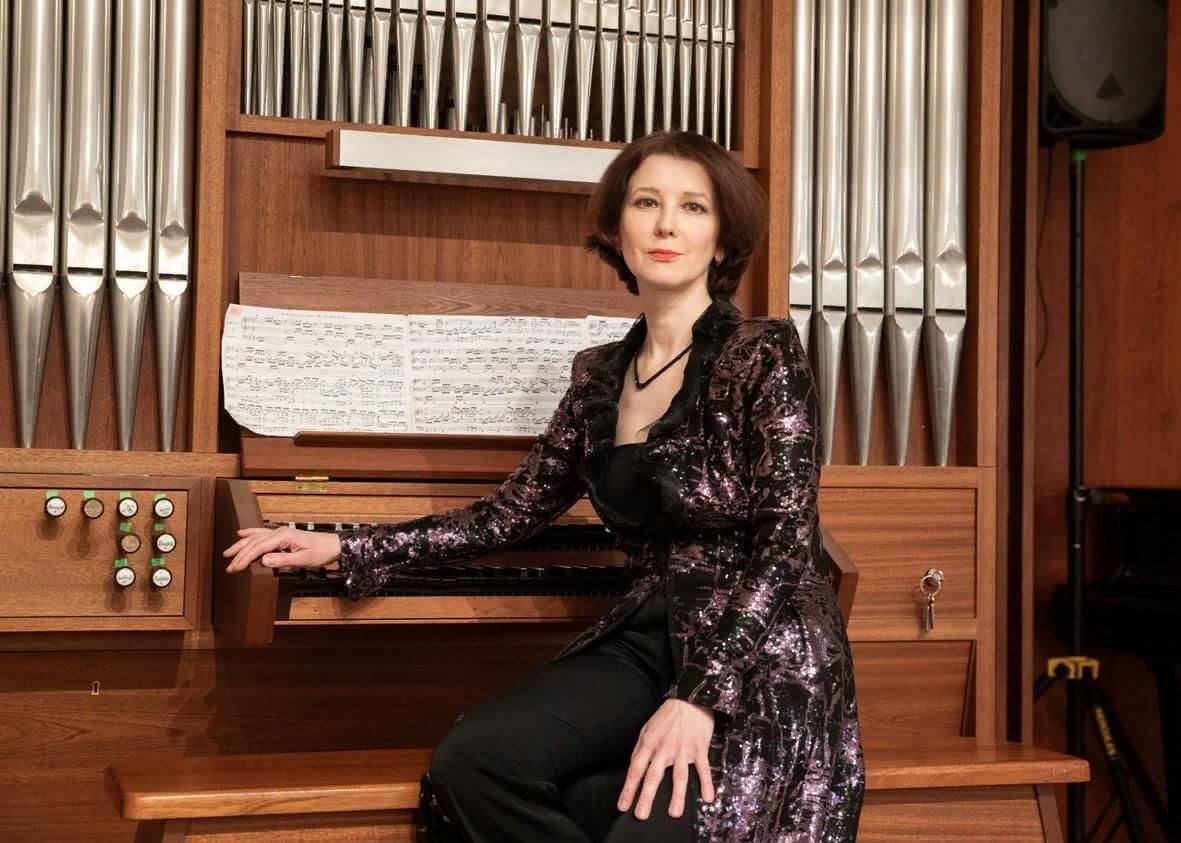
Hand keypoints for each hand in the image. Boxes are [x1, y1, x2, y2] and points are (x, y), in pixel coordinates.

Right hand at [222, 527, 341, 573]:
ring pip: (255, 537)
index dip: (245, 558)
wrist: (333, 545)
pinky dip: (250, 534)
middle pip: (254, 542)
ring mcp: (280, 533)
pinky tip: (241, 534)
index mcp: (283, 536)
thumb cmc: (321, 552)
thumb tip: (263, 561)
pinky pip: (262, 534)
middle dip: (239, 554)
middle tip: (228, 567)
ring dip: (241, 545)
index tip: (234, 568)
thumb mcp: (303, 559)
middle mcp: (279, 532)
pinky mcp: (282, 536)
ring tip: (228, 553)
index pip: (258, 548)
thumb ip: (283, 560)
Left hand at [616, 698, 715, 820]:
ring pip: (679, 775)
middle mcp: (664, 748)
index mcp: (648, 743)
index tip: (623, 805)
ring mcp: (683, 749)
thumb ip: (640, 749)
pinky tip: (708, 798)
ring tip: (674, 813)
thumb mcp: (647, 728)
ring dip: (677, 795)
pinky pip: (703, 768)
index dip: (628, 788)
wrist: (690, 699)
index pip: (635, 770)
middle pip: (654, 776)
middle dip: (646, 797)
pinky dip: (706, 783)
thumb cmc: (667, 715)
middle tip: (641, 815)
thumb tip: (633, 768)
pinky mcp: (699, 748)